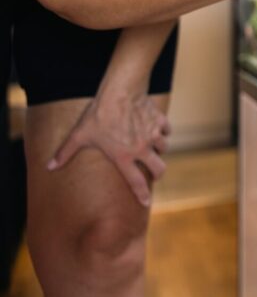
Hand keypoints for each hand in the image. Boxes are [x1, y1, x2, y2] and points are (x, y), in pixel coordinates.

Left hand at [47, 91, 170, 206]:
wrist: (120, 93)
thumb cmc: (98, 115)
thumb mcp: (79, 135)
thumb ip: (65, 153)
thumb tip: (49, 167)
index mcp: (124, 157)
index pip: (136, 182)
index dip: (141, 195)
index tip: (146, 203)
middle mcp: (141, 149)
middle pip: (159, 169)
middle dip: (158, 173)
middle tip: (154, 172)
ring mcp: (152, 135)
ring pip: (164, 148)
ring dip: (159, 149)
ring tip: (152, 146)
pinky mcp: (159, 121)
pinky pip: (167, 129)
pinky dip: (163, 130)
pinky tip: (157, 128)